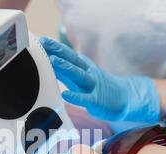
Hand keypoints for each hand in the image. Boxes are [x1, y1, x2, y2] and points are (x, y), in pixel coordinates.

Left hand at [40, 38, 160, 122]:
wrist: (124, 98)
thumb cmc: (96, 87)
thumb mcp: (80, 77)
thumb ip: (64, 72)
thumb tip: (47, 62)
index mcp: (83, 66)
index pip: (68, 54)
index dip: (55, 47)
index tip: (41, 40)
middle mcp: (88, 73)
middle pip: (72, 60)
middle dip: (58, 51)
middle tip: (44, 44)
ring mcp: (92, 86)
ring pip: (79, 74)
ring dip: (66, 67)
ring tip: (53, 60)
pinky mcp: (96, 101)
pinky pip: (85, 98)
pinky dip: (75, 96)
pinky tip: (65, 95)